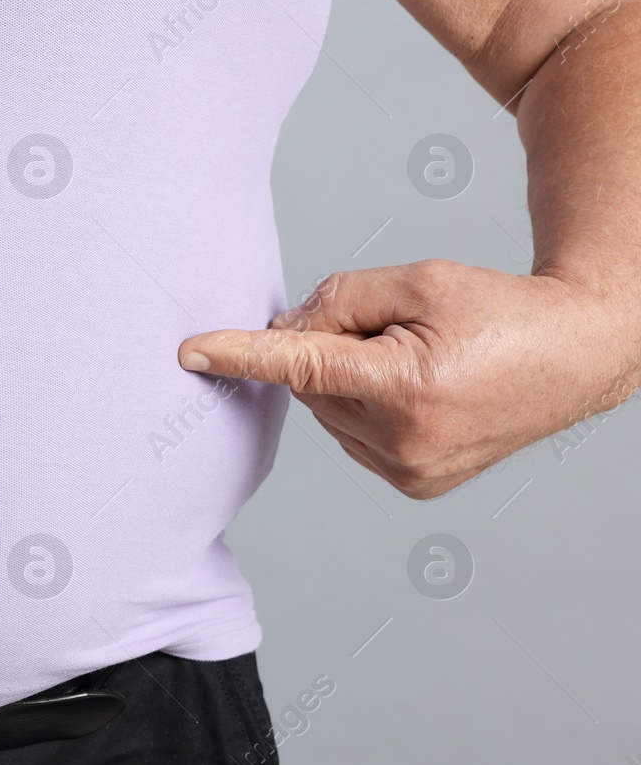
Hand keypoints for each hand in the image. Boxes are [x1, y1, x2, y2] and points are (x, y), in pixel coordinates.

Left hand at [175, 259, 640, 497]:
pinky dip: (359, 405)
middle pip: (309, 383)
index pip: (301, 367)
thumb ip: (338, 298)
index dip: (242, 355)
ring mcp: (409, 472)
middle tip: (386, 326)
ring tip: (411, 357)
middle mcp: (405, 443)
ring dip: (343, 378)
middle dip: (325, 346)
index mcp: (407, 389)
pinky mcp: (413, 484)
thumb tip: (282, 331)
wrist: (573, 357)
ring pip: (325, 411)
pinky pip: (349, 434)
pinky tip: (410, 388)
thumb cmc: (498, 312)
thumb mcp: (419, 280)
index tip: (191, 352)